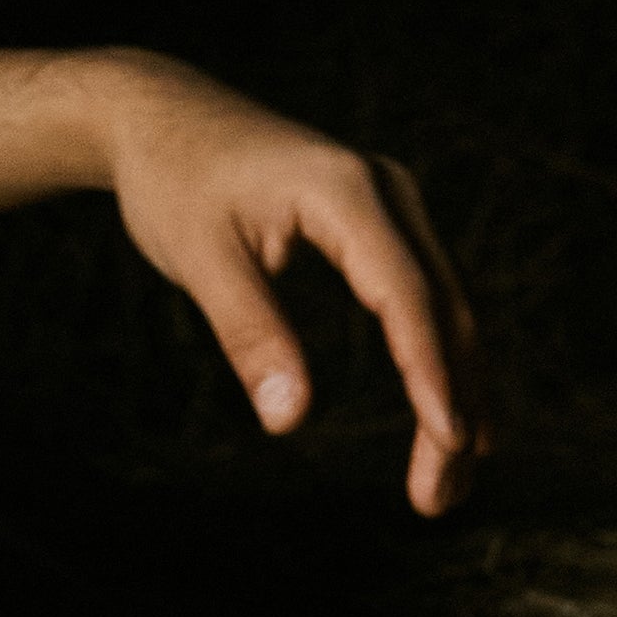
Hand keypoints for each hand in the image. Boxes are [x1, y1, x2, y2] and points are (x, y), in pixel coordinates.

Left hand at [0, 41, 484, 514]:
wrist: (163, 117)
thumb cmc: (175, 183)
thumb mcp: (201, 261)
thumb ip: (250, 336)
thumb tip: (289, 421)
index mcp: (347, 193)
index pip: (406, 294)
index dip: (430, 373)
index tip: (447, 441)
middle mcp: (388, 192)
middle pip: (443, 311)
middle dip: (452, 406)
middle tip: (440, 498)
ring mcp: (392, 204)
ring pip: (445, 310)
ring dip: (453, 394)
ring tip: (446, 485)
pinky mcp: (381, 223)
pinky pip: (424, 299)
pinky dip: (435, 361)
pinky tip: (442, 421)